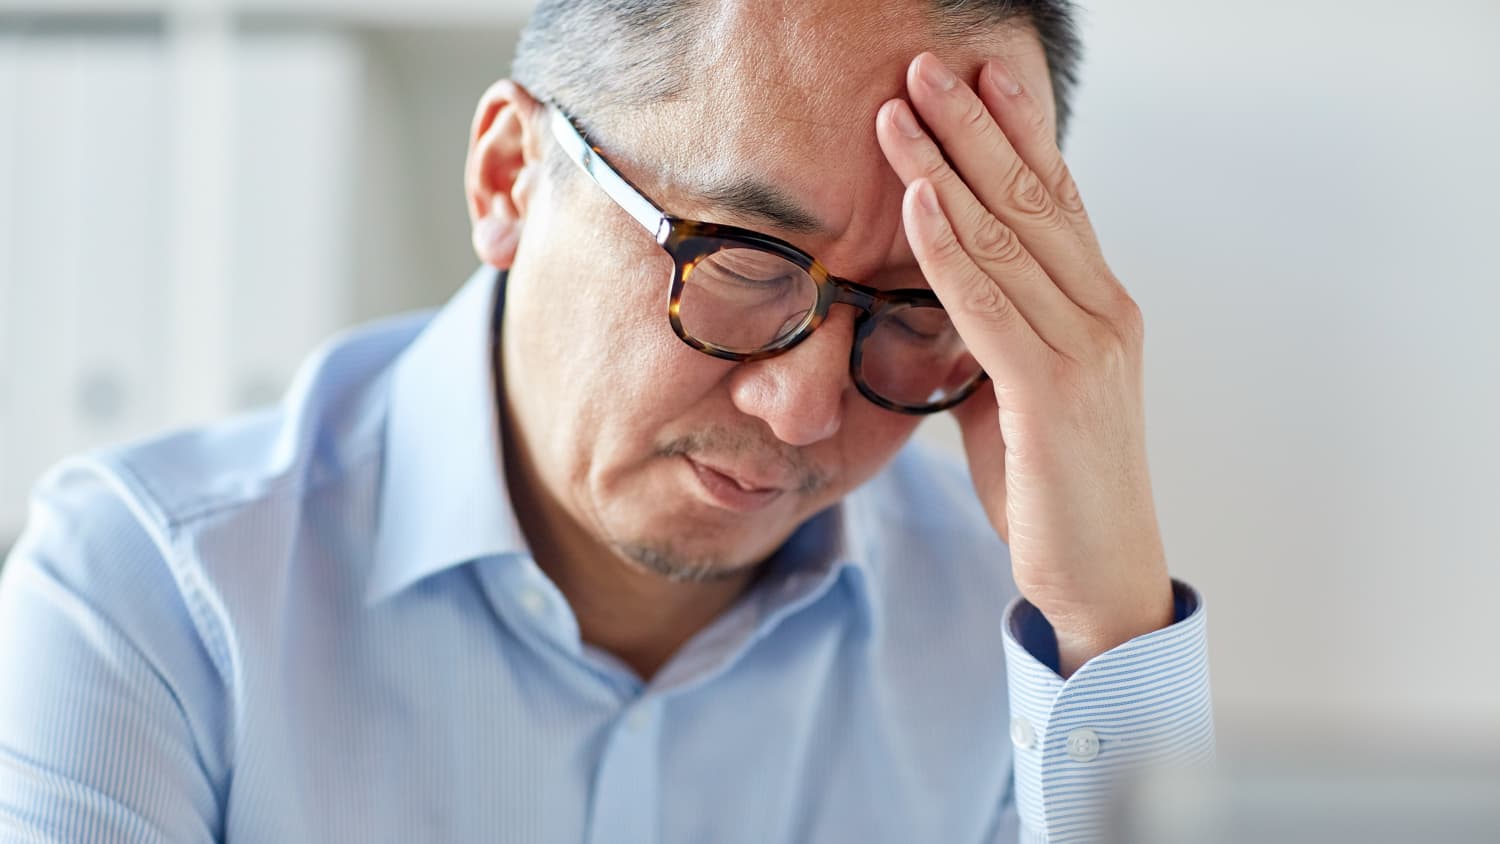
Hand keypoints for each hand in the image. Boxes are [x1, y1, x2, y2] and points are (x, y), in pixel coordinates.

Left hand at [876, 53, 1173, 676]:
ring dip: (948, 166)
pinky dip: (949, 247)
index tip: (981, 78)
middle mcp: (1105, 314)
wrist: (1099, 577)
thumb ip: (997, 335)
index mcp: (1103, 309)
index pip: (1059, 200)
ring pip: (1007, 237)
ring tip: (903, 111)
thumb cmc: (1055, 487)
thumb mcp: (1021, 394)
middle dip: (976, 126)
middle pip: (1034, 199)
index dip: (1019, 133)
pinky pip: (988, 303)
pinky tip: (918, 198)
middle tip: (929, 66)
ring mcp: (1086, 350)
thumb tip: (944, 292)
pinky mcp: (1052, 393)